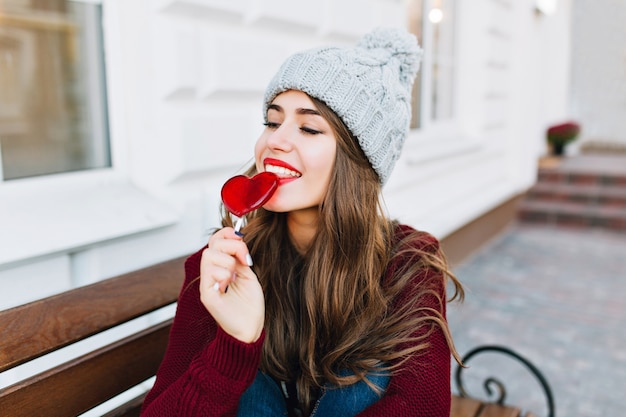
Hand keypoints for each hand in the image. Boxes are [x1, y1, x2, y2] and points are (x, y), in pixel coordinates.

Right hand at [199, 227, 264, 342]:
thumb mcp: (247, 274)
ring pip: (209, 256)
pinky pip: (209, 274)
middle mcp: (211, 273)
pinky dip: (223, 275)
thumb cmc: (250, 304)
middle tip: (244, 260)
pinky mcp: (207, 295)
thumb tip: (237, 238)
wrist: (250, 327)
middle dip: (232, 247)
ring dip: (228, 262)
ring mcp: (207, 284)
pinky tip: (229, 285)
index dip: (226, 234)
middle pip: (212, 245)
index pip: (215, 241)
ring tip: (235, 277)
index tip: (241, 238)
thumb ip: (240, 257)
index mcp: (220, 267)